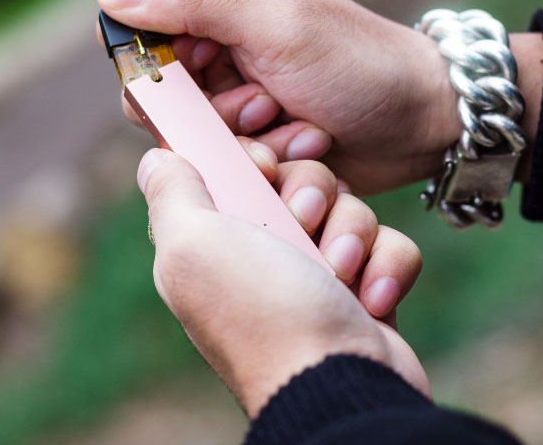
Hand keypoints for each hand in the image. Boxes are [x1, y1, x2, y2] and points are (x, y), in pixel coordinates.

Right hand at [98, 0, 461, 193]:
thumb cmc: (358, 63)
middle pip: (159, 95)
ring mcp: (237, 91)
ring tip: (298, 125)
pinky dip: (267, 160)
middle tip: (268, 105)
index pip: (136, 35)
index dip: (157, 74)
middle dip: (214, 115)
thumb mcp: (277, 24)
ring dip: (247, 142)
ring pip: (193, 136)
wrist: (421, 121)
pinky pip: (228, 160)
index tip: (201, 88)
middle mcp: (218, 40)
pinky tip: (309, 145)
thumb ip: (194, 3)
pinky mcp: (256, 135)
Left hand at [138, 141, 428, 416]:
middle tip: (303, 223)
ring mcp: (317, 274)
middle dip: (312, 194)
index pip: (234, 169)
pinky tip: (370, 300)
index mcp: (213, 242)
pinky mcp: (365, 289)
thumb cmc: (264, 314)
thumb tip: (155, 159)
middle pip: (300, 179)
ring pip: (349, 207)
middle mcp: (263, 255)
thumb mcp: (193, 246)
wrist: (340, 384)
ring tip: (340, 276)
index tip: (263, 169)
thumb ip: (172, 193)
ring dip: (352, 235)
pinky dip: (386, 266)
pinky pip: (387, 243)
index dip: (253, 158)